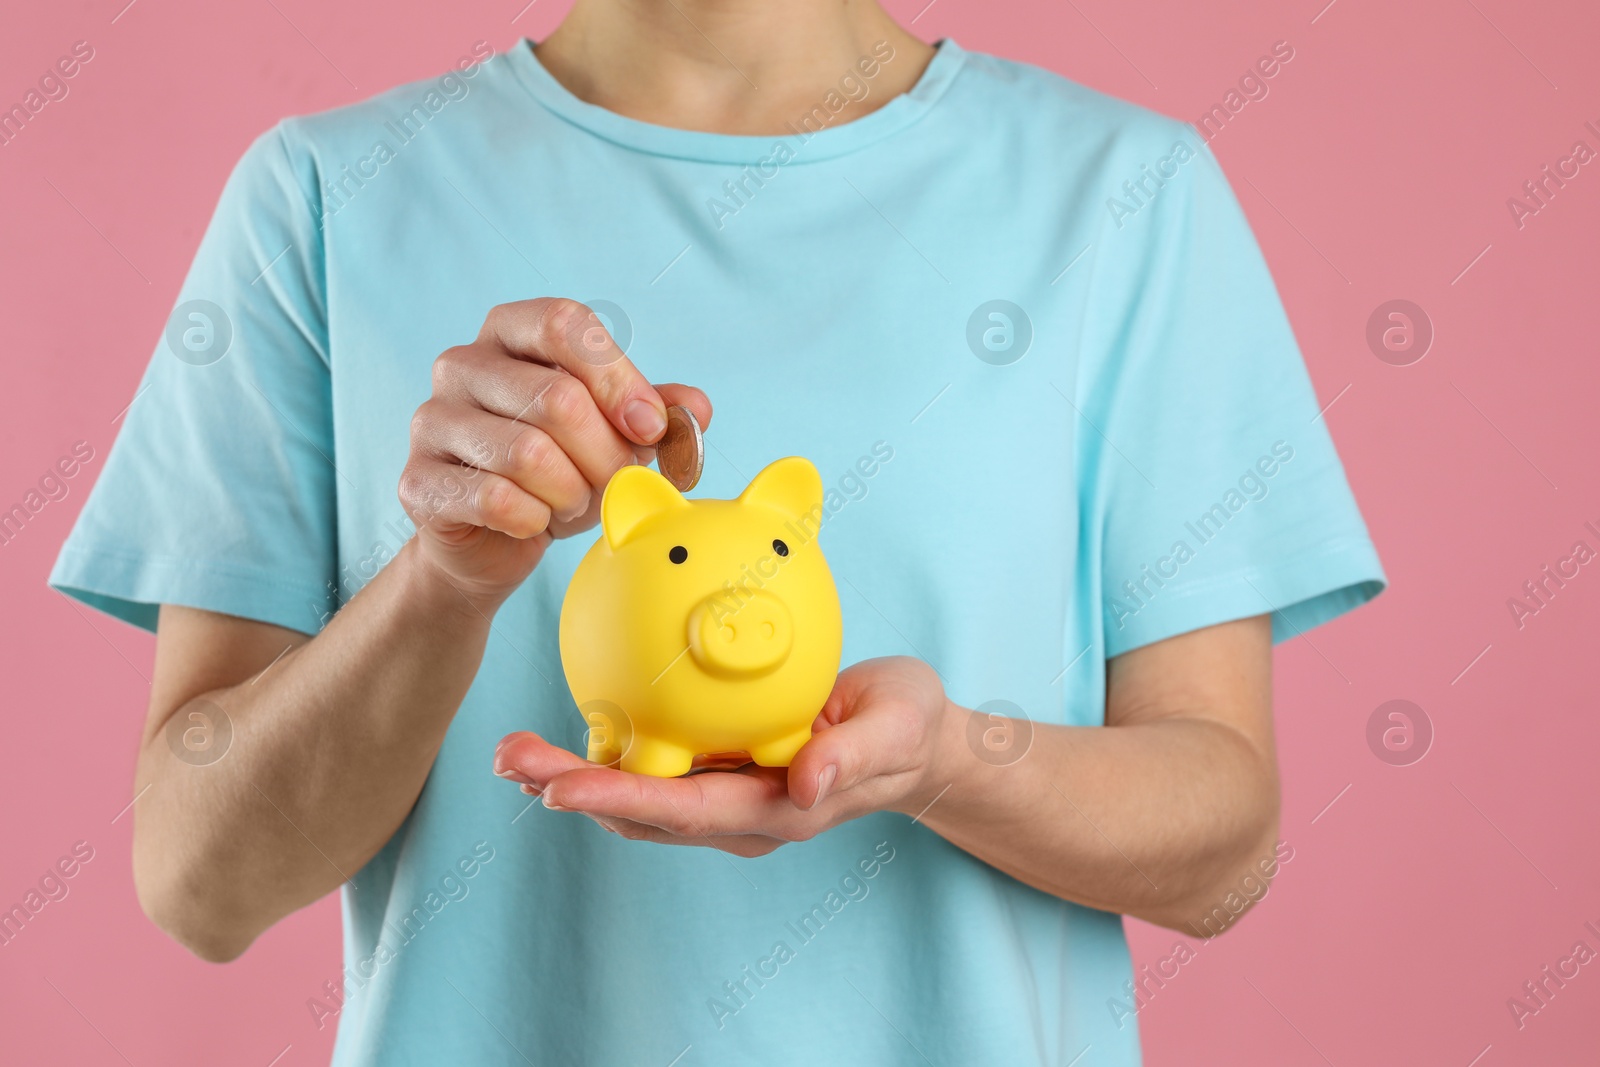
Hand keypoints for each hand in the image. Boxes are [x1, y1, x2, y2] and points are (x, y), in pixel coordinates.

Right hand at [398, 298, 711, 607]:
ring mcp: (432, 420)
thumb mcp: (616, 436)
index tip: (650, 428)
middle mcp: (461, 363)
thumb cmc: (560, 472)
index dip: (618, 379)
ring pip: (529, 454)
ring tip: (572, 501)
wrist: (494, 542)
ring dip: (572, 491)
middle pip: (557, 398)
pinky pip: (496, 499)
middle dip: (605, 455)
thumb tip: (695, 408)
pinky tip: (534, 521)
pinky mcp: (418, 481)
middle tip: (613, 482)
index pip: (565, 325)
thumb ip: (657, 413)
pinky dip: (535, 520)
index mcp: (510, 332)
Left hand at [493, 657, 958, 855]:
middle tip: (509, 756)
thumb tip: (806, 787)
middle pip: (640, 810)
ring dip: (573, 776)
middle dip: (569, 789)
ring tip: (515, 749)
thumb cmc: (907, 728)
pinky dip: (607, 751)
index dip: (619, 797)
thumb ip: (854, 757)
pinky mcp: (718, 773)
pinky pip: (653, 768)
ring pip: (635, 795)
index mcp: (773, 810)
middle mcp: (737, 814)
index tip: (559, 785)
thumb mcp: (897, 728)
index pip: (683, 811)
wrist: (914, 740)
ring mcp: (724, 798)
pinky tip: (574, 717)